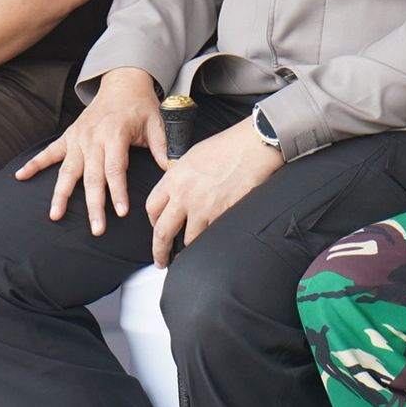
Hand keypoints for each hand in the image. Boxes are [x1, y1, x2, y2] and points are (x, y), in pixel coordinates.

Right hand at [16, 67, 166, 234]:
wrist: (122, 82)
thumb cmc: (140, 105)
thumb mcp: (157, 122)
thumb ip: (162, 147)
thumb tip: (171, 169)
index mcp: (115, 134)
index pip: (115, 169)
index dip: (118, 192)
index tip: (119, 212)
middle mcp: (93, 137)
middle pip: (92, 176)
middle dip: (93, 204)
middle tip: (96, 228)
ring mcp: (78, 138)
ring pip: (68, 170)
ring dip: (61, 194)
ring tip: (55, 215)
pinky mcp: (69, 137)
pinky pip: (49, 152)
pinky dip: (34, 164)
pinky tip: (20, 176)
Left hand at [144, 116, 283, 266]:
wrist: (253, 146)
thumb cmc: (228, 146)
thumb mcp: (193, 156)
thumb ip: (180, 177)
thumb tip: (176, 191)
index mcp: (174, 178)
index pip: (152, 208)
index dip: (152, 222)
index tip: (156, 227)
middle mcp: (185, 196)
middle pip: (163, 232)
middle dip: (159, 251)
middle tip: (161, 260)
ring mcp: (204, 208)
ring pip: (188, 240)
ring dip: (189, 247)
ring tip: (191, 253)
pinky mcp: (223, 215)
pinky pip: (211, 236)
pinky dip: (211, 239)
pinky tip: (212, 240)